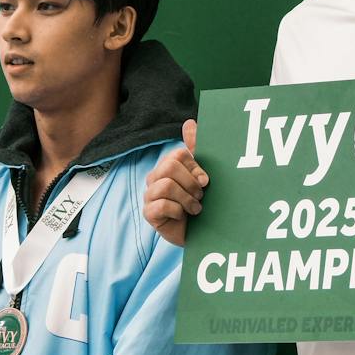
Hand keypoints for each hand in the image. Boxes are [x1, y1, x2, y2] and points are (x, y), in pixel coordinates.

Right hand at [143, 120, 206, 246]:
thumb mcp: (201, 175)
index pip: (177, 155)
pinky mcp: (149, 213)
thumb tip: (189, 122)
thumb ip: (195, 148)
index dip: (195, 167)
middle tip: (199, 195)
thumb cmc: (198, 201)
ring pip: (166, 186)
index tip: (205, 181)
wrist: (199, 232)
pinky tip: (183, 216)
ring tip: (195, 208)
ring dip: (187, 199)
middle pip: (169, 167)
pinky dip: (177, 211)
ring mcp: (150, 196)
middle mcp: (155, 178)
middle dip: (190, 183)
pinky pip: (161, 205)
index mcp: (167, 166)